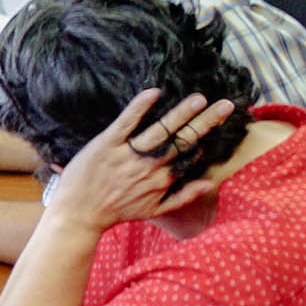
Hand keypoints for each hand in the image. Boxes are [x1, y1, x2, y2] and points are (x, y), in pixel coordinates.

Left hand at [42, 89, 232, 231]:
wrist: (78, 213)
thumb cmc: (115, 211)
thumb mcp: (153, 210)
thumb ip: (183, 197)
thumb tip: (210, 183)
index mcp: (162, 180)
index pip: (190, 155)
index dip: (204, 138)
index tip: (215, 120)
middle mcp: (149, 166)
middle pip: (183, 140)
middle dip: (206, 122)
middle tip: (227, 104)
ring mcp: (128, 154)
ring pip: (161, 130)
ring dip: (182, 113)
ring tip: (200, 99)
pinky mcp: (107, 143)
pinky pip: (126, 122)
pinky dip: (140, 107)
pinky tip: (154, 93)